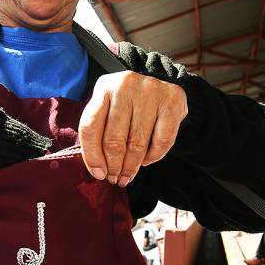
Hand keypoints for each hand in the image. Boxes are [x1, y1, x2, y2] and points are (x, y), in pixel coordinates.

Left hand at [79, 71, 187, 186]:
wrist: (162, 86)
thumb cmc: (129, 103)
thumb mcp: (109, 108)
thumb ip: (99, 132)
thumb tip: (98, 171)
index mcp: (104, 87)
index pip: (91, 127)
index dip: (92, 156)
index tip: (99, 174)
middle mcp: (126, 85)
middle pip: (115, 139)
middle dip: (114, 166)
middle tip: (115, 179)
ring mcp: (151, 91)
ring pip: (138, 143)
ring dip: (131, 167)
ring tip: (128, 176)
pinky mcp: (173, 102)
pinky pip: (161, 141)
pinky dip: (153, 157)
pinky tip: (146, 161)